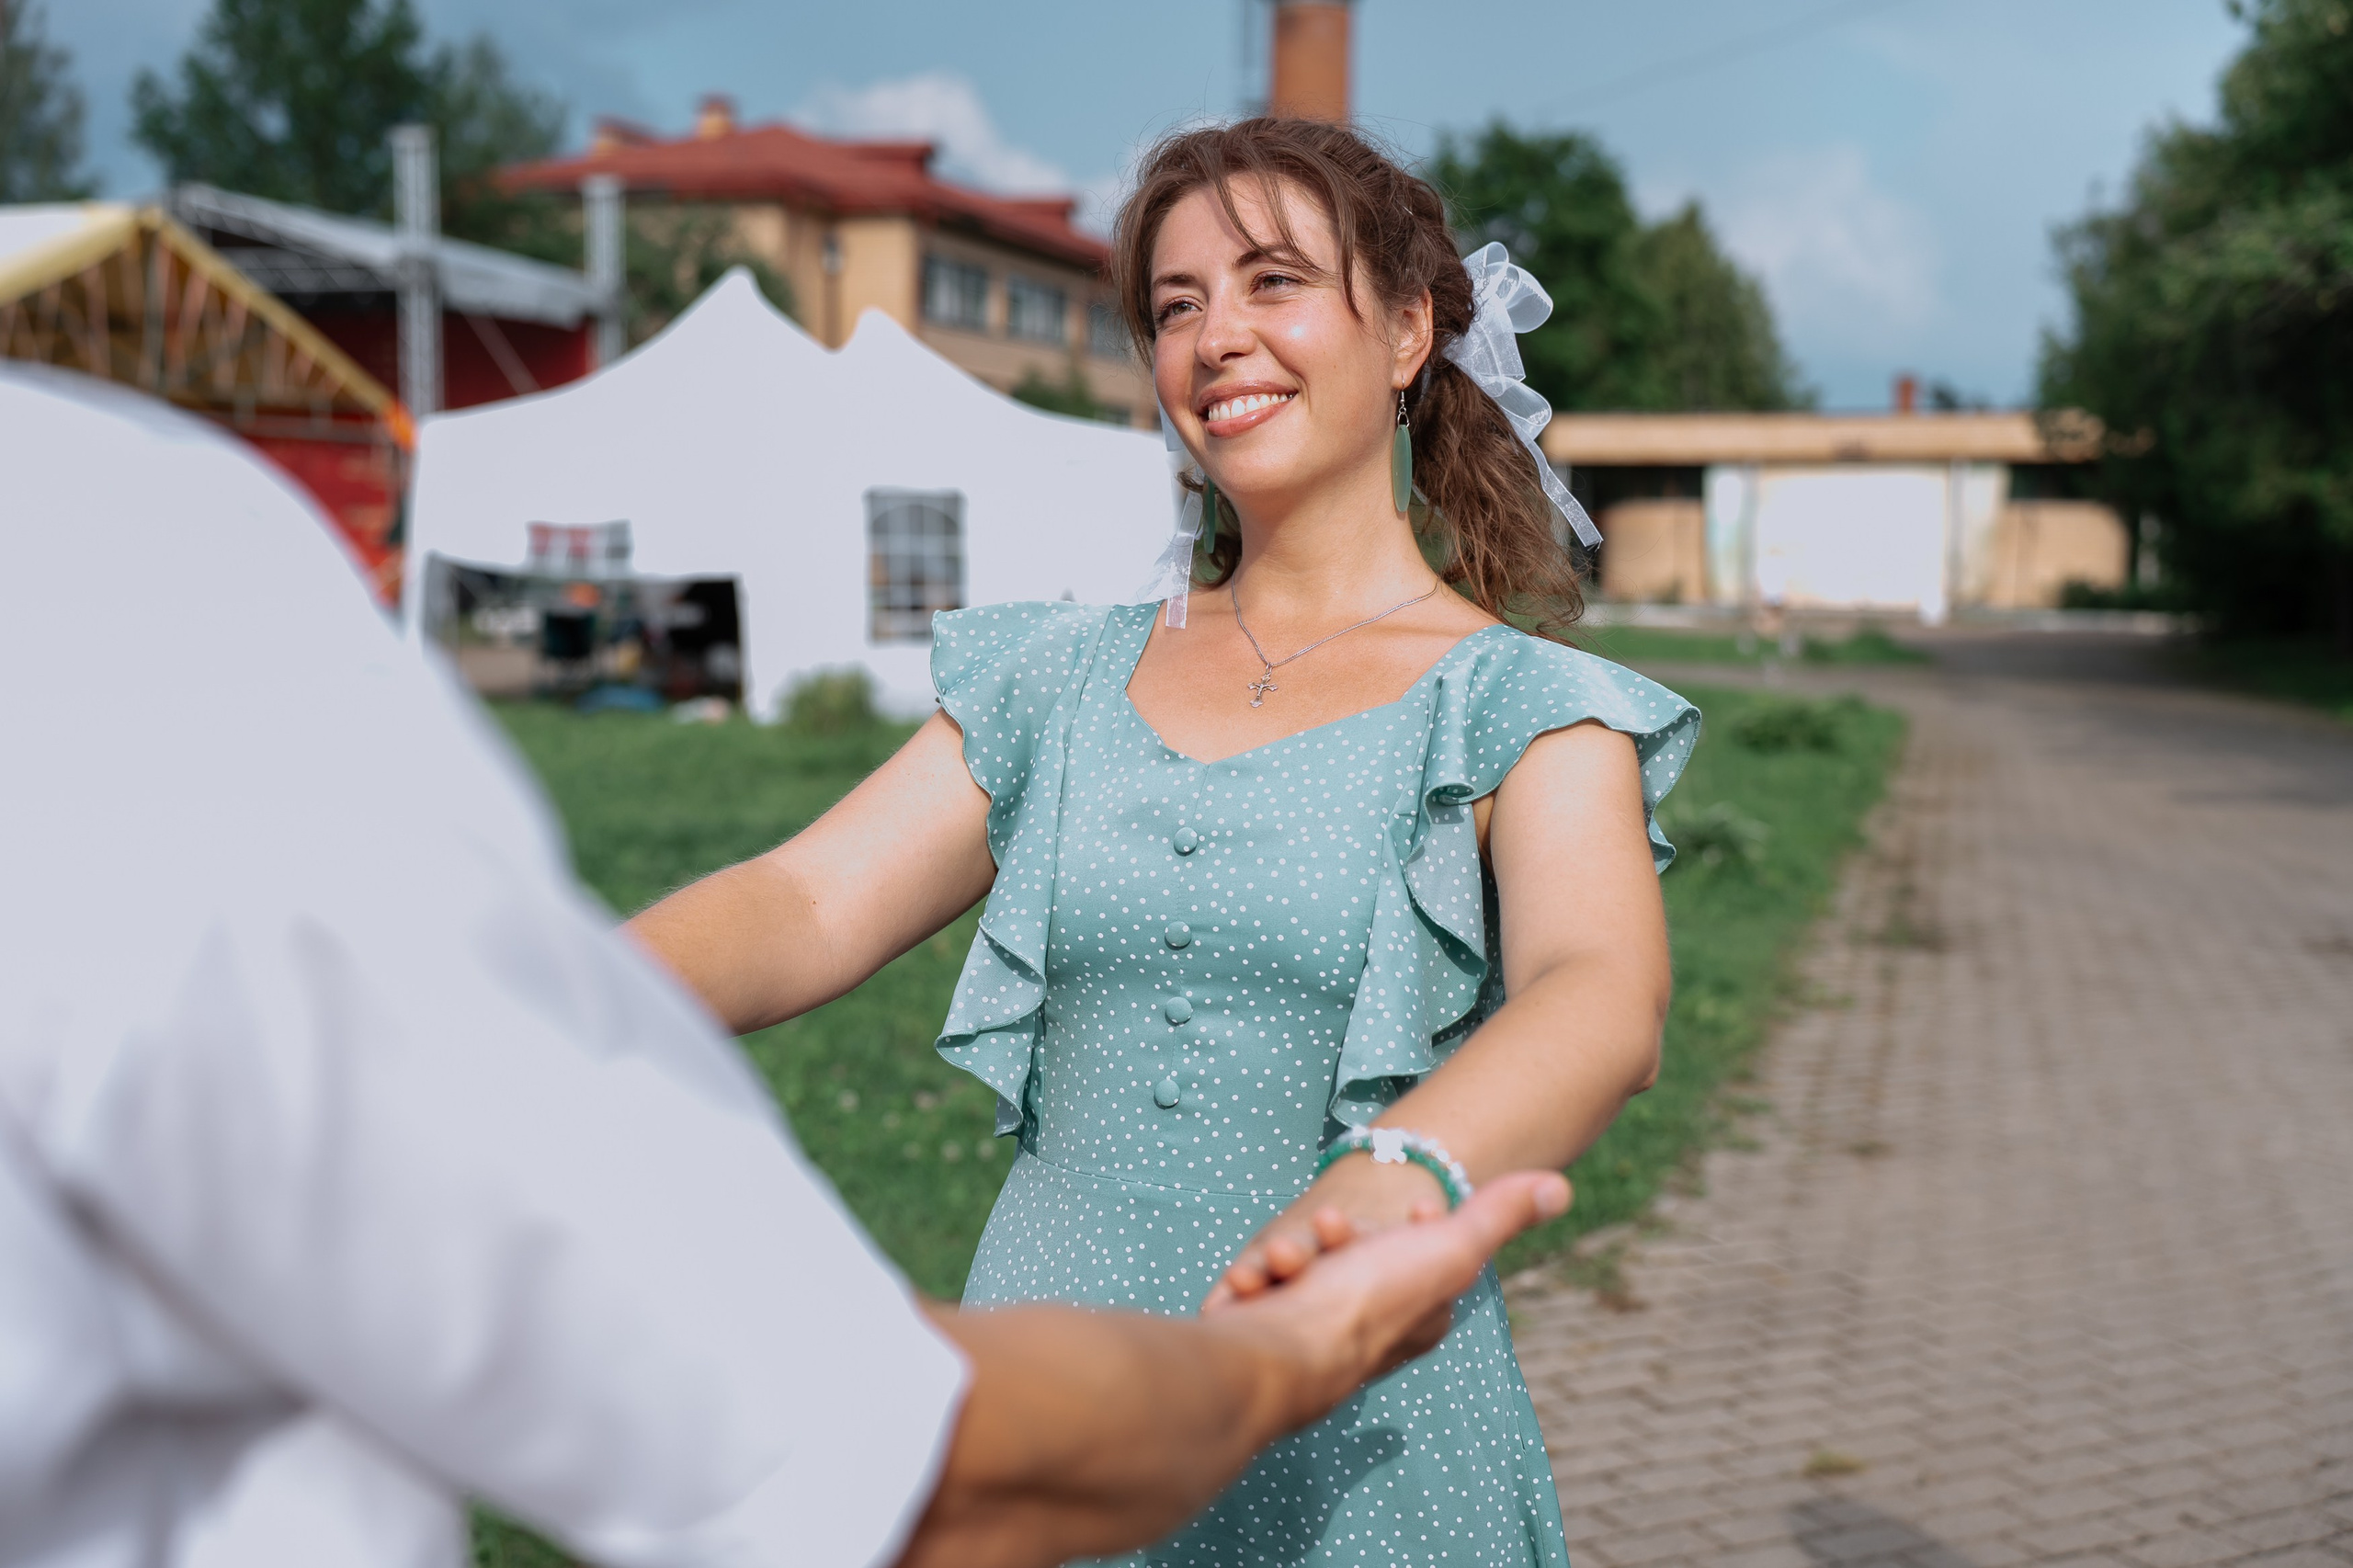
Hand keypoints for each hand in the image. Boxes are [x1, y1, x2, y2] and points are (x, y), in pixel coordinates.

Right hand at [1211, 1170, 1571, 1421]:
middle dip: (1344, 1231)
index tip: (1414, 1209)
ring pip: (1310, 1265)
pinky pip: (1267, 1288)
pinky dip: (1261, 1275)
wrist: (1280, 1357)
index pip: (1428, 1253)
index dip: (1418, 1222)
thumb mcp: (1450, 1247)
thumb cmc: (1370, 1304)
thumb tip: (1561, 1185)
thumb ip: (1499, 1215)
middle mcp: (1374, 1331)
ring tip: (1291, 1256)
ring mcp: (1318, 1335)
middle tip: (1333, 1227)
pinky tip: (1260, 1278)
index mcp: (1423, 1315)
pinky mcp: (1269, 1335)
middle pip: (1360, 1253)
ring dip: (1300, 1249)